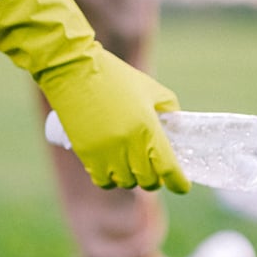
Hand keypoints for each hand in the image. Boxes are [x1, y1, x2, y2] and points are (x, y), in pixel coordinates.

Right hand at [0, 0, 189, 192]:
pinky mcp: (87, 155)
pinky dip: (112, 178)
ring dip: (133, 176)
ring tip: (132, 162)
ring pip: (126, 183)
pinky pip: (104, 180)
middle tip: (155, 167)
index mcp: (148, 128)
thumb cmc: (116, 76)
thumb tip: (177, 130)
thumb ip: (170, 111)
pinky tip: (114, 168)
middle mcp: (128, 145)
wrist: (74, 70)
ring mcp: (106, 153)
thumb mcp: (152, 89)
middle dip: (155, 177)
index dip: (178, 182)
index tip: (182, 186)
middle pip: (148, 181)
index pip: (168, 168)